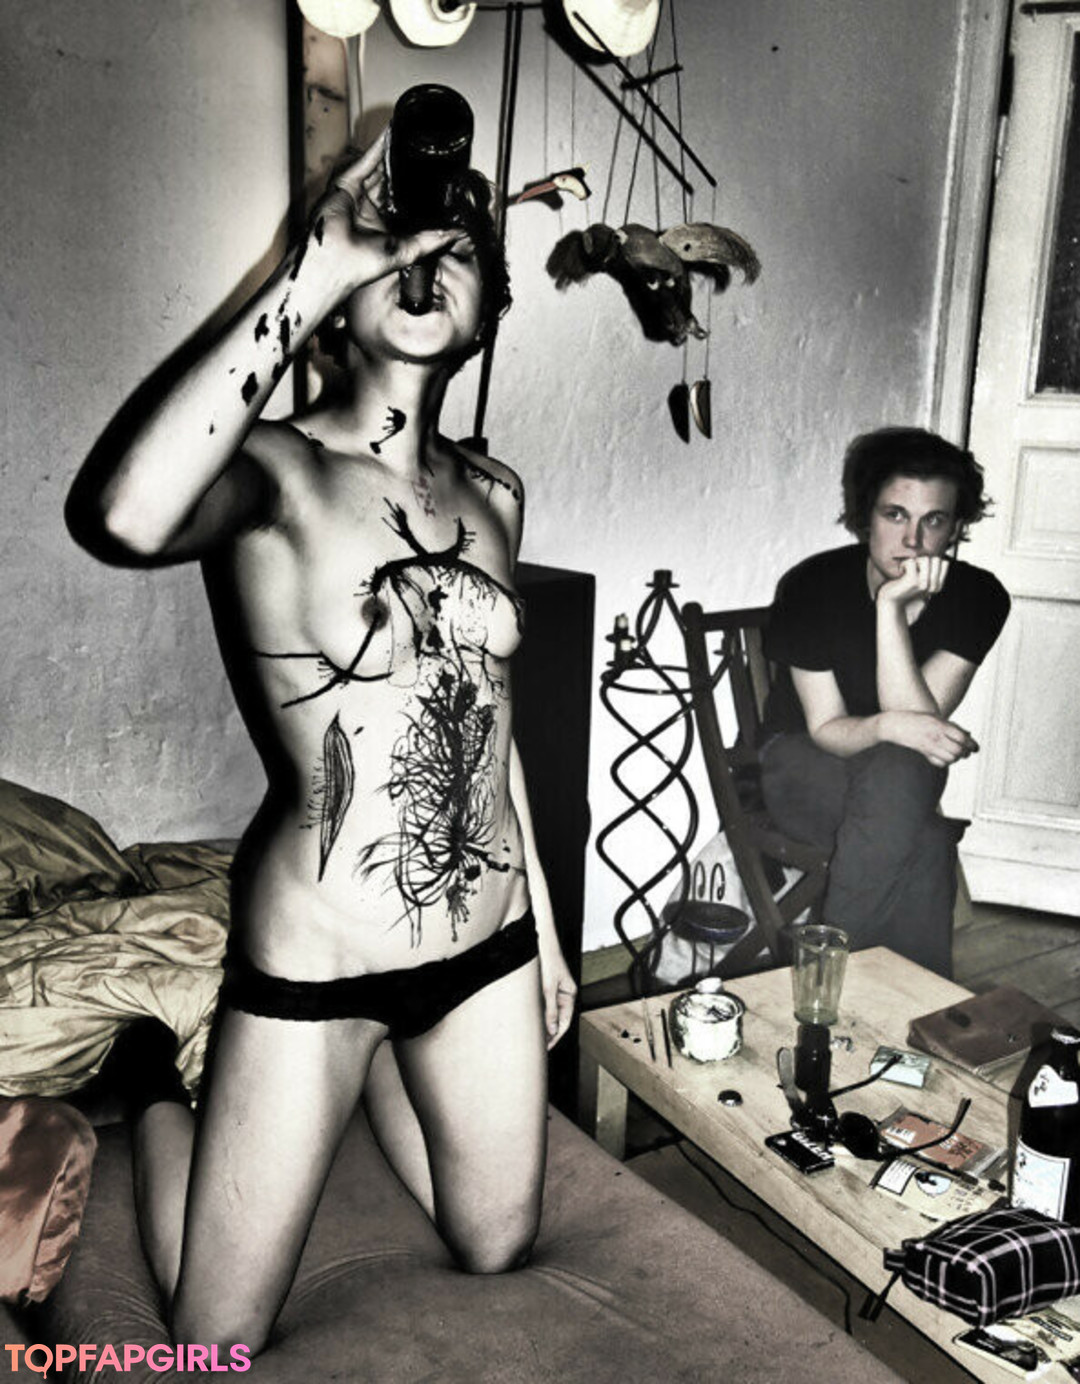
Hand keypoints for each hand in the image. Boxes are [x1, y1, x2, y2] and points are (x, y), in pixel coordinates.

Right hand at [303, 132, 461, 298]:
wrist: (334, 264)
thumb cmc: (359, 266)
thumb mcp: (406, 251)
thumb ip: (430, 241)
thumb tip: (454, 234)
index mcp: (382, 224)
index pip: (402, 199)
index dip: (414, 187)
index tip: (431, 175)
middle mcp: (369, 207)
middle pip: (390, 179)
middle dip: (404, 164)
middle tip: (421, 147)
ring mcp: (357, 194)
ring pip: (379, 167)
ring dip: (393, 150)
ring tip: (409, 133)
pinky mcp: (347, 183)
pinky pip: (366, 161)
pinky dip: (378, 146)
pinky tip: (392, 132)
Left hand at [539, 941, 576, 1049]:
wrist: (541, 942)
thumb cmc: (548, 961)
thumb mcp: (548, 988)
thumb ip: (551, 1009)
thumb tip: (553, 1030)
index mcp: (570, 994)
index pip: (565, 1021)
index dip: (556, 1036)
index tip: (547, 1047)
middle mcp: (564, 994)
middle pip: (558, 1019)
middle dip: (550, 1033)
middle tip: (539, 1047)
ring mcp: (555, 991)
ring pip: (551, 1013)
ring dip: (544, 1025)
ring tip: (535, 1038)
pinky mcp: (546, 987)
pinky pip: (545, 1005)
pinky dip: (540, 1014)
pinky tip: (533, 1021)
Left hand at [877, 554, 950, 606]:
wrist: (892, 606)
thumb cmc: (904, 593)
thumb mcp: (921, 585)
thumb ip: (930, 575)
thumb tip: (936, 559)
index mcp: (937, 586)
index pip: (944, 563)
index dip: (931, 562)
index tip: (920, 570)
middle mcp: (933, 586)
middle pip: (936, 559)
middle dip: (924, 561)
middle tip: (913, 569)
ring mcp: (924, 584)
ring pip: (925, 559)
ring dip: (915, 561)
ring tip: (907, 570)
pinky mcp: (912, 582)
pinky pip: (911, 562)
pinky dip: (904, 564)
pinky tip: (901, 571)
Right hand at [882, 709, 978, 766]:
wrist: (893, 725)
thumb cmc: (915, 718)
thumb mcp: (935, 717)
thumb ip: (952, 726)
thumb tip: (969, 734)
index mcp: (940, 725)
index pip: (962, 738)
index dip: (972, 744)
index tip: (975, 748)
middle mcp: (935, 737)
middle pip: (958, 750)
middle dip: (965, 753)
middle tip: (967, 752)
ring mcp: (929, 746)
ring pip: (950, 758)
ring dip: (956, 758)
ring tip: (957, 754)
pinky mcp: (923, 753)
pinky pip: (939, 763)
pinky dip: (946, 762)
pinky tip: (945, 758)